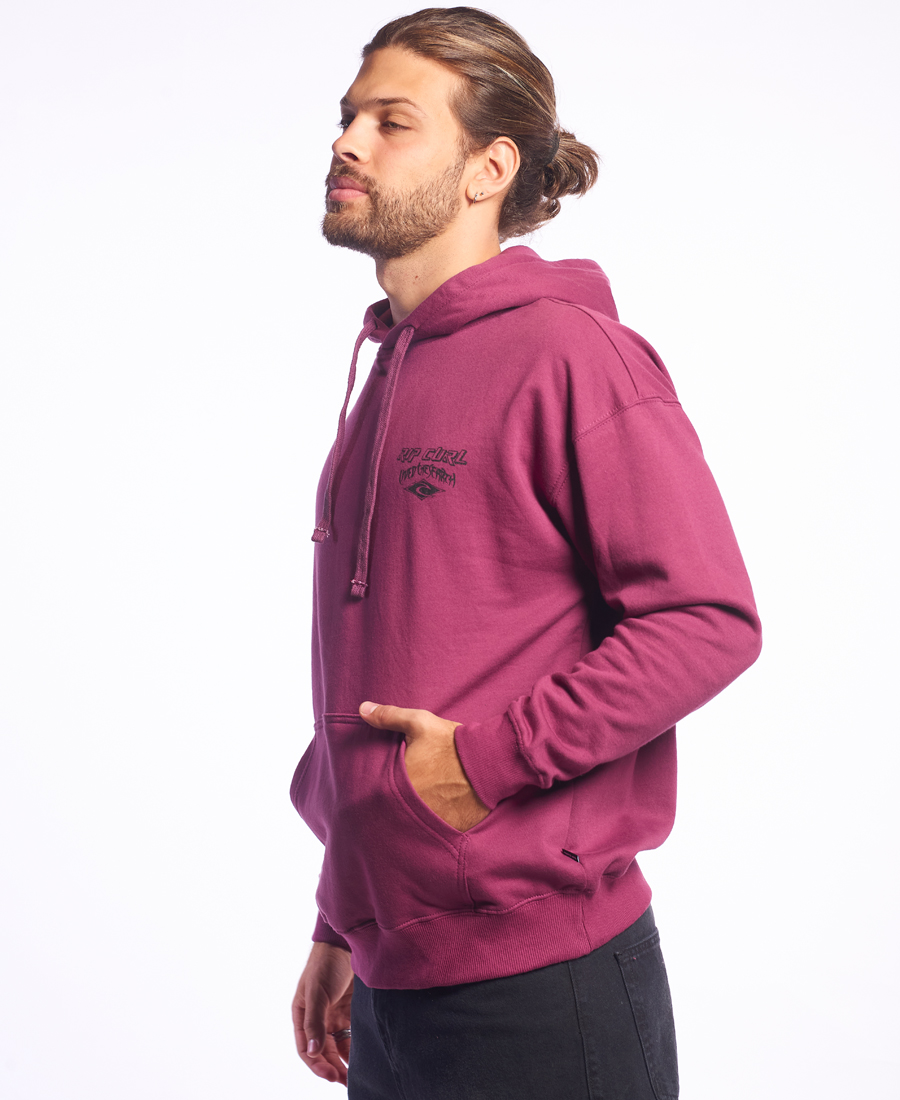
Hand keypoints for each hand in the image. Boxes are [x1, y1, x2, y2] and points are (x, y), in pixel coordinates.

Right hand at [291, 941, 353, 1084]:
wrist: (347, 942)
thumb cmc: (325, 963)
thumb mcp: (317, 992)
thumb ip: (315, 1022)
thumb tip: (313, 1052)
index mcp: (302, 1014)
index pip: (306, 1048)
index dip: (317, 1065)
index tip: (331, 1076)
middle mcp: (317, 1018)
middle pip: (322, 1051)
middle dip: (332, 1067)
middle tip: (345, 1082)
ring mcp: (333, 1014)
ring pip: (337, 1045)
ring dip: (344, 1061)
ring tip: (355, 1076)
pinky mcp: (349, 1010)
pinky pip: (350, 1033)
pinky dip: (354, 1047)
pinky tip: (362, 1057)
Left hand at [359, 702, 489, 831]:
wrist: (490, 760)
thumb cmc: (452, 742)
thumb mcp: (419, 723)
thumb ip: (389, 717)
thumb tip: (362, 709)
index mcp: (400, 784)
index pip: (378, 794)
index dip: (383, 788)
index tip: (388, 783)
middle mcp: (414, 807)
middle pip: (397, 810)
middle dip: (399, 802)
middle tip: (406, 794)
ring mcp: (434, 820)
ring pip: (416, 823)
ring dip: (417, 814)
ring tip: (423, 802)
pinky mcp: (453, 828)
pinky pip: (439, 829)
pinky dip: (438, 822)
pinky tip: (440, 811)